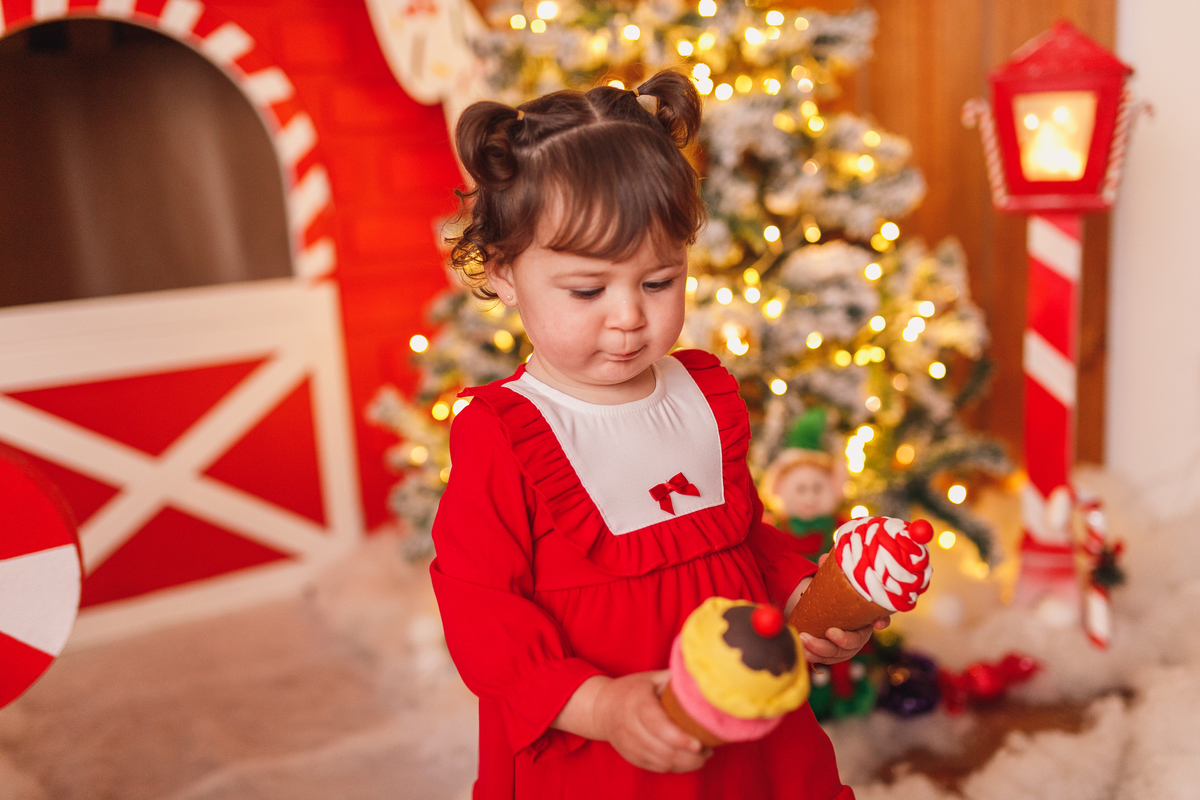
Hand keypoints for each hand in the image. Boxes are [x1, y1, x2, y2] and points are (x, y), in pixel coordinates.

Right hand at [592, 671, 711, 772]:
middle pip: (663, 750)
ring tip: (704, 756)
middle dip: (690, 756)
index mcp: (637, 703)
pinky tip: (689, 759)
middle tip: (709, 750)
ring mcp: (630, 745)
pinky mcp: (632, 758)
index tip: (699, 744)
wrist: (602, 708)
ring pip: (662, 763)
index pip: (657, 725)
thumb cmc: (632, 690)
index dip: (679, 738)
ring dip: (687, 764)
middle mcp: (630, 727)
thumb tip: (704, 676)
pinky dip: (676, 767)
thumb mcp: (651, 678)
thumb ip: (675, 679)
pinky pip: (658, 768)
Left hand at [789, 553, 890, 664]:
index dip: (882, 620)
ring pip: (839, 653)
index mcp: (865, 614)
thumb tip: (823, 559)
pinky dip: (813, 656)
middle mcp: (859, 632)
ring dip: (821, 649)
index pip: (880, 617)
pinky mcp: (831, 653)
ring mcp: (845, 645)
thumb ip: (829, 570)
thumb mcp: (830, 579)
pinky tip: (802, 651)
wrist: (816, 606)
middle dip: (844, 640)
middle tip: (829, 632)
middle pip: (857, 641)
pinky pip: (825, 659)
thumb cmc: (830, 592)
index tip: (878, 624)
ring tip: (804, 640)